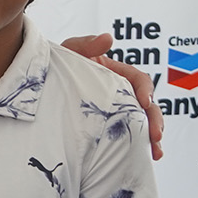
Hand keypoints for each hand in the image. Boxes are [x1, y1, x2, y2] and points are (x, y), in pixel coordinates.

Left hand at [61, 33, 163, 160]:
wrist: (41, 85)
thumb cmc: (59, 64)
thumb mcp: (70, 52)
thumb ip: (86, 44)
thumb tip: (109, 38)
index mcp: (117, 73)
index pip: (139, 80)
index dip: (146, 89)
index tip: (145, 101)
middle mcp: (122, 92)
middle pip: (147, 105)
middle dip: (155, 120)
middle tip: (156, 135)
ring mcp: (118, 110)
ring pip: (142, 123)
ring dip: (152, 137)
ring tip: (156, 152)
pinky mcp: (110, 126)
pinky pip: (129, 136)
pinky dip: (139, 146)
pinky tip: (145, 159)